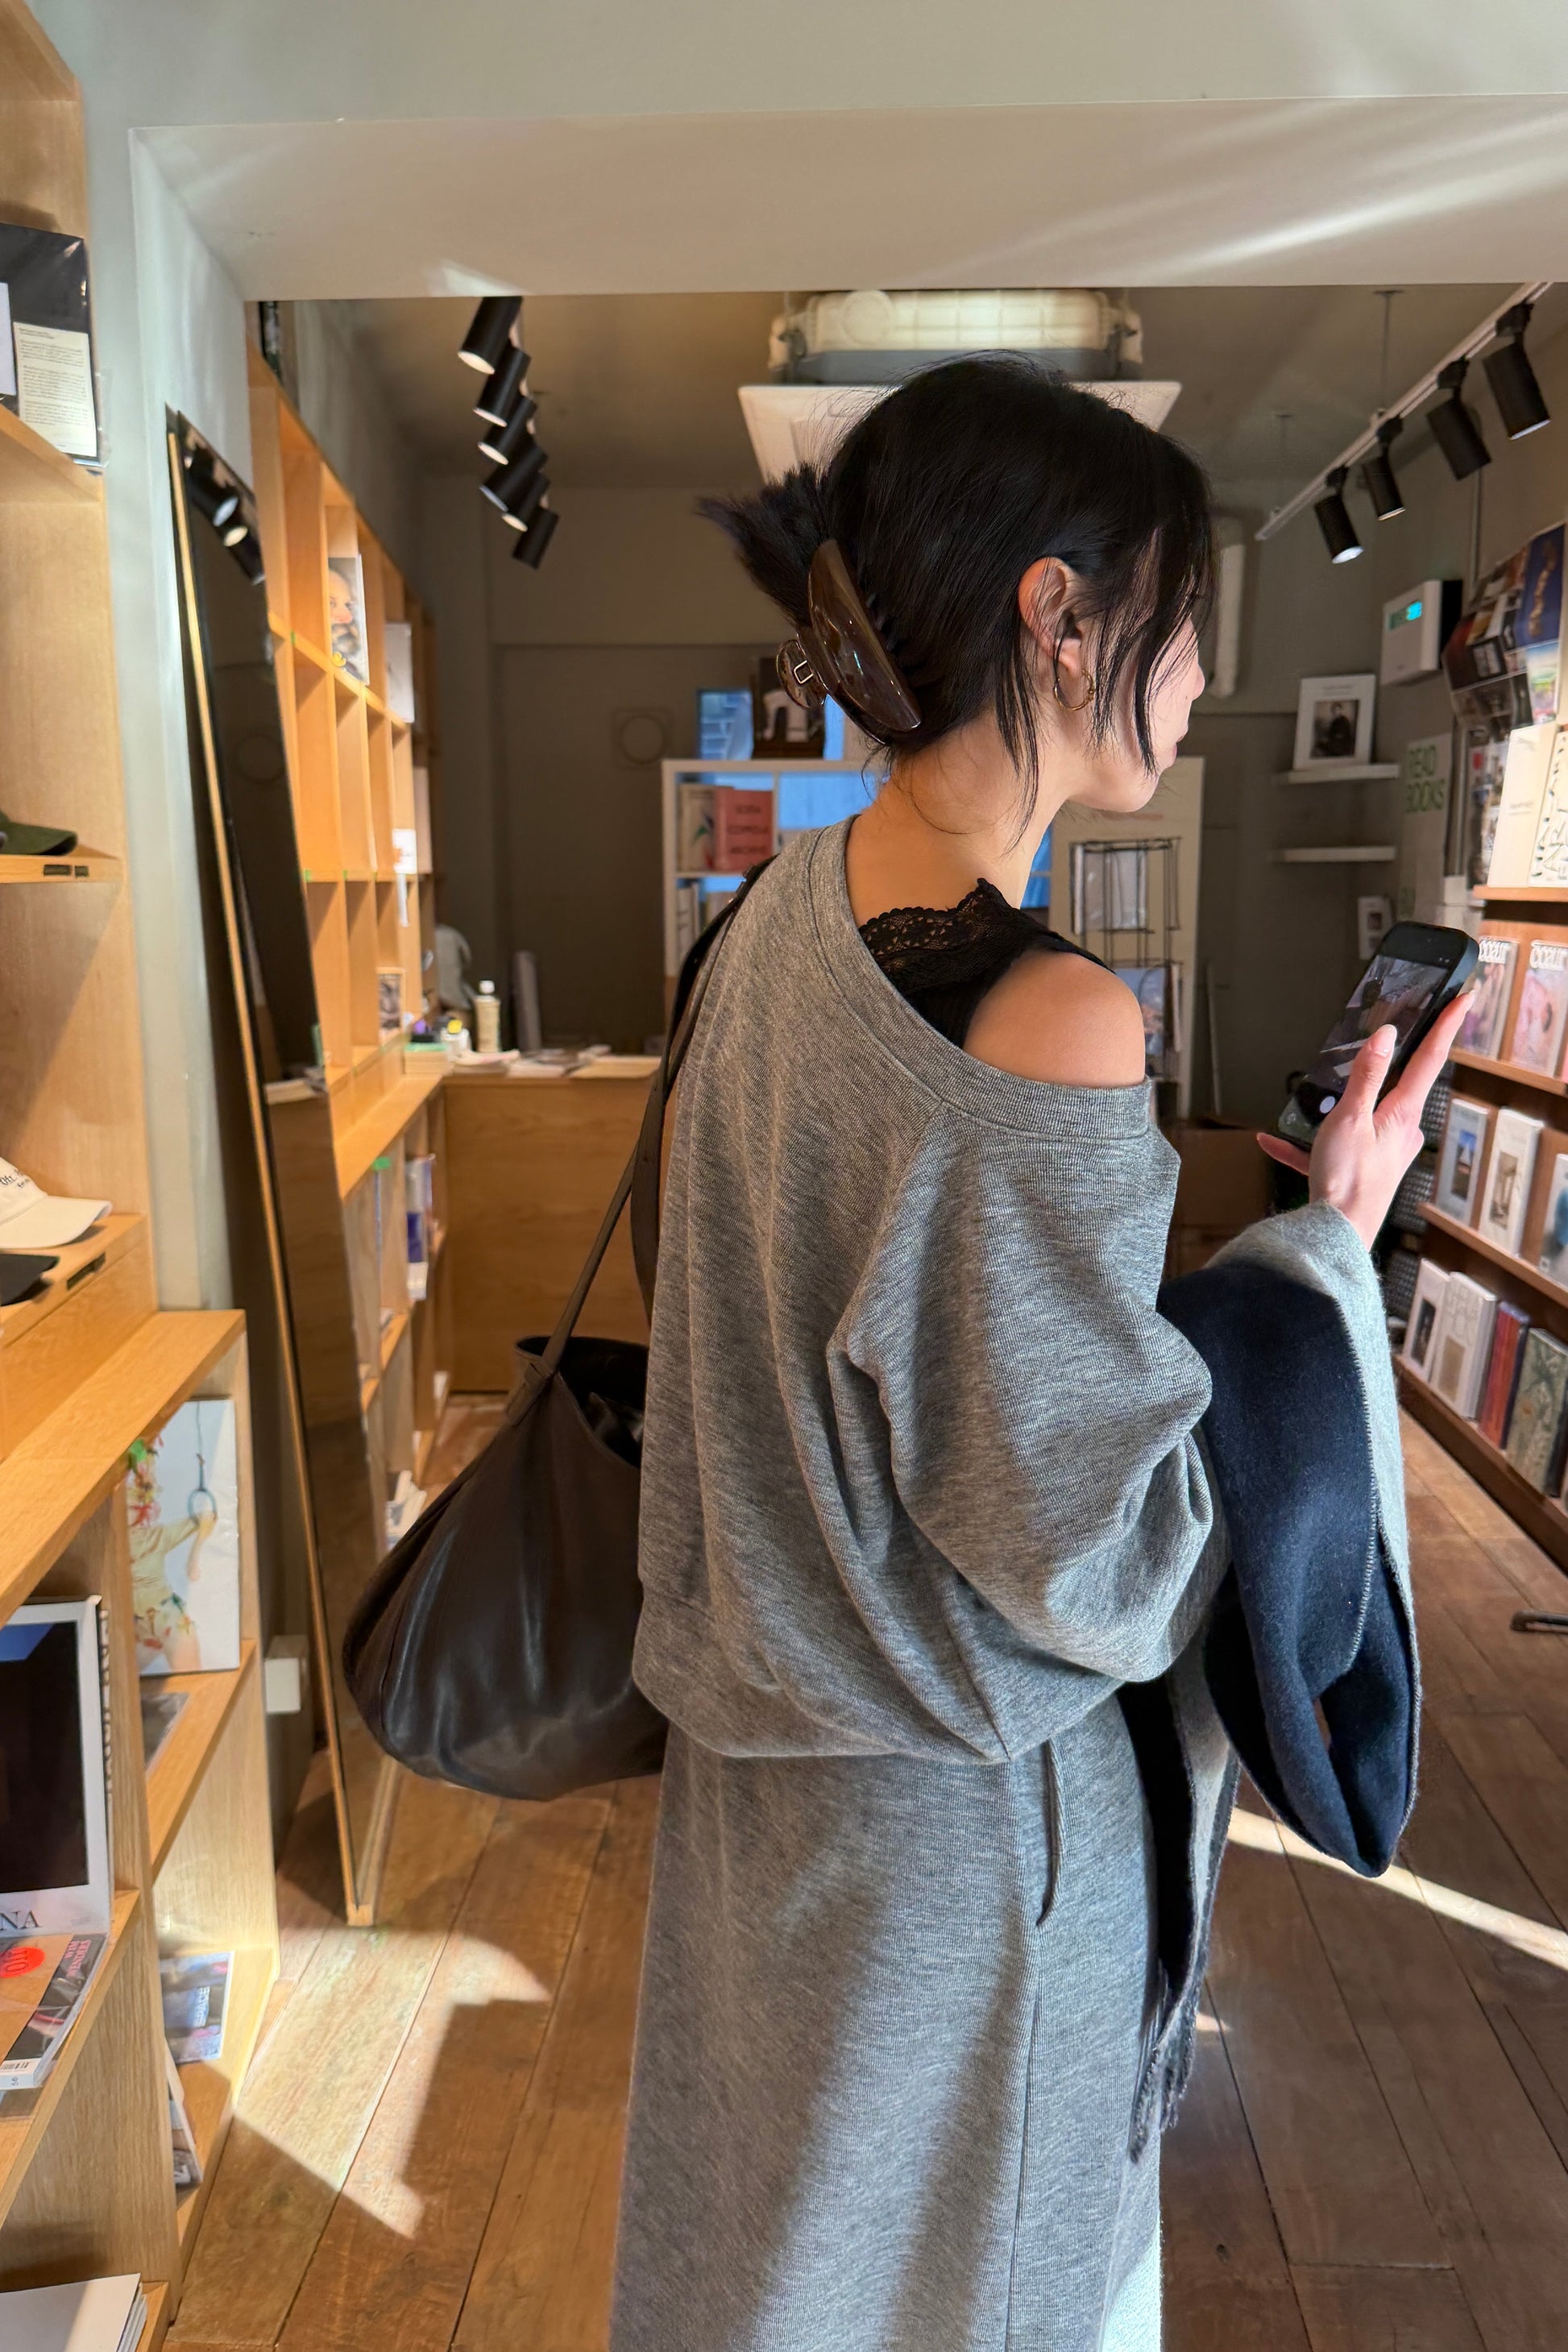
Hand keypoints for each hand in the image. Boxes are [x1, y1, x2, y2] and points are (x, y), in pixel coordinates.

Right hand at [1256, 989, 1472, 1250]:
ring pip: (1360, 1118)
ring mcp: (1382, 1153)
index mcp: (1403, 1114)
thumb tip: (1386, 1036)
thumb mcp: (1351, 1117)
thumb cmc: (1346, 1183)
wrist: (1334, 1235)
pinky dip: (1306, 1144)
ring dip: (1332, 1113)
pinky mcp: (1360, 1172)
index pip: (1430, 1058)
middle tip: (1368, 1051)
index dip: (1447, 1025)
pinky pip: (1332, 1149)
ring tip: (1304, 1111)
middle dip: (1378, 1072)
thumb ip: (1366, 1075)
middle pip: (1397, 1088)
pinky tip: (1276, 1142)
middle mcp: (1401, 1132)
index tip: (1463, 998)